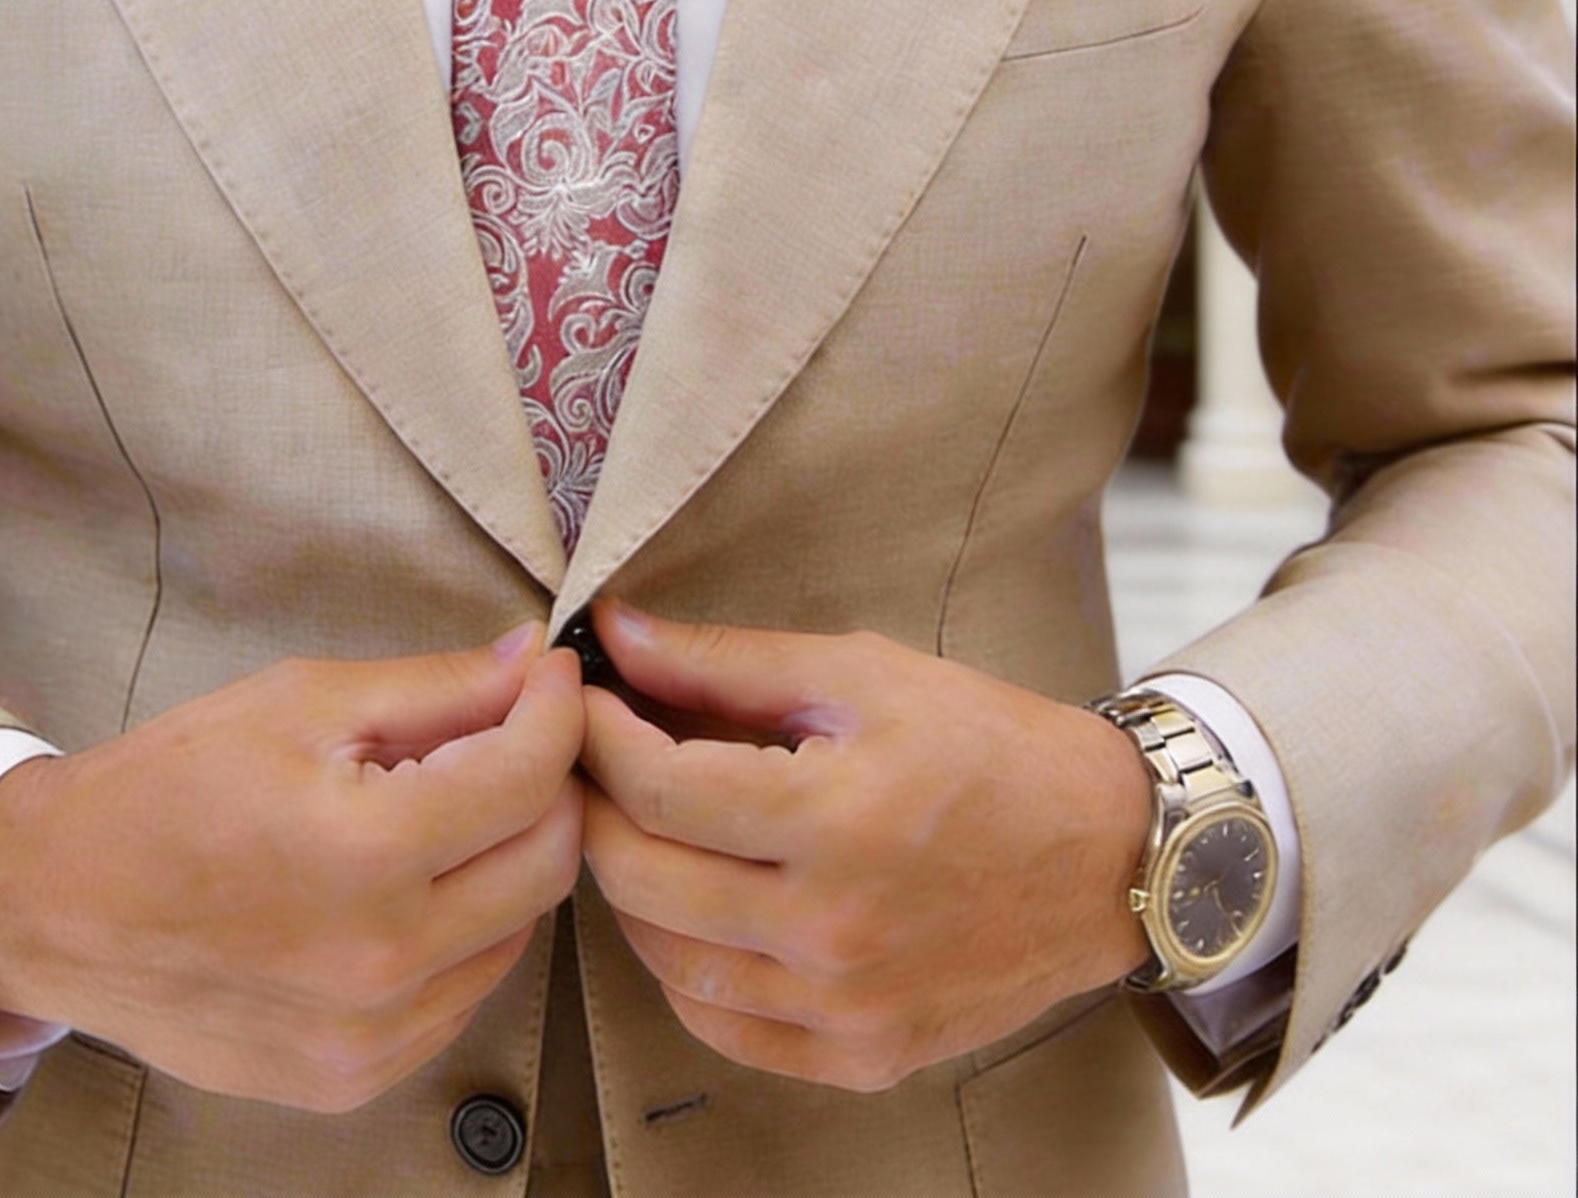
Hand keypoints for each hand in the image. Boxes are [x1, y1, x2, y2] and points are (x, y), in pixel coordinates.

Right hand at [0, 628, 584, 1111]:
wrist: (56, 905)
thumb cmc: (170, 786)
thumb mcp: (302, 702)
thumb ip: (436, 687)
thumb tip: (534, 661)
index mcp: (365, 853)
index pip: (529, 777)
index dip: (556, 710)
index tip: (549, 677)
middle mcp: (381, 962)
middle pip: (548, 863)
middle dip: (547, 784)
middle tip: (511, 736)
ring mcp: (370, 1037)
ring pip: (517, 933)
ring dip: (507, 860)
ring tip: (447, 810)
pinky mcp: (353, 1078)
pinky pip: (462, 994)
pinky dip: (463, 931)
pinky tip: (409, 885)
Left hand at [579, 604, 1149, 1092]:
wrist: (1108, 853)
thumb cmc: (987, 745)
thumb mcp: (861, 673)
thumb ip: (727, 661)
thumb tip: (616, 634)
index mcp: (838, 819)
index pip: (657, 788)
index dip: (597, 735)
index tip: (581, 699)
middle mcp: (835, 929)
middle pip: (641, 877)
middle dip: (593, 805)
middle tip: (591, 758)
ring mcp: (847, 1007)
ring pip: (665, 960)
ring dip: (627, 886)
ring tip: (638, 824)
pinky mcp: (862, 1056)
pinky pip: (722, 1027)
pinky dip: (681, 968)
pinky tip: (691, 907)